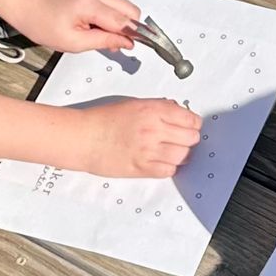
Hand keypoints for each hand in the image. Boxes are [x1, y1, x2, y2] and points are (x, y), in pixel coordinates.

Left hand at [15, 0, 139, 55]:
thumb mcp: (72, 42)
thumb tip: (126, 43)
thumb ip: (104, 41)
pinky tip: (95, 25)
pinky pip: (113, 2)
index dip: (133, 36)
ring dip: (120, 22)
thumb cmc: (41, 22)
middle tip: (115, 44)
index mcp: (91, 5)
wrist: (26, 2)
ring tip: (99, 35)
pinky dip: (111, 16)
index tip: (133, 47)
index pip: (125, 21)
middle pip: (131, 10)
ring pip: (124, 6)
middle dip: (129, 29)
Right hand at [60, 97, 200, 178]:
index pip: (190, 119)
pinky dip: (168, 168)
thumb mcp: (134, 104)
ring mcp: (149, 150)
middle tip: (181, 140)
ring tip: (171, 151)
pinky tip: (160, 161)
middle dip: (189, 139)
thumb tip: (176, 111)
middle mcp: (154, 129)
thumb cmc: (102, 120)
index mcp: (154, 110)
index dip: (193, 124)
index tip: (190, 127)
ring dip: (180, 154)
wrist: (83, 137)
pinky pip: (168, 171)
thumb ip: (158, 108)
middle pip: (191, 138)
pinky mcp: (141, 168)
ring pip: (183, 156)